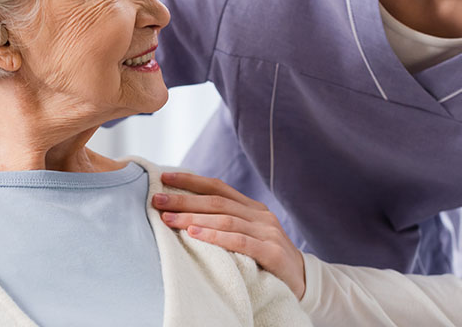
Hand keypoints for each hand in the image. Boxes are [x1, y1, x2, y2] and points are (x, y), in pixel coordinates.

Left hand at [154, 172, 306, 299]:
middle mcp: (260, 215)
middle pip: (216, 201)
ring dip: (192, 218)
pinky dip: (214, 236)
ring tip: (168, 219)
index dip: (191, 181)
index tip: (164, 178)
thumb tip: (185, 215)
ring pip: (224, 219)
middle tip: (157, 199)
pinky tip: (194, 235)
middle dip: (184, 199)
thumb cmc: (266, 260)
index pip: (218, 187)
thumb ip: (226, 223)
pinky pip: (239, 241)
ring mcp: (267, 232)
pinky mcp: (272, 252)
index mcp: (252, 208)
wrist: (303, 282)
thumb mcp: (248, 236)